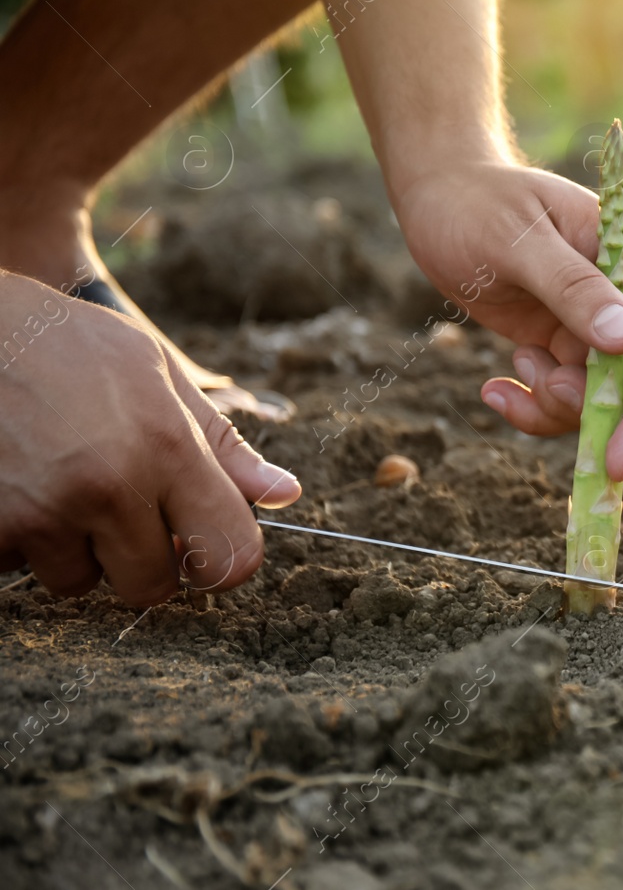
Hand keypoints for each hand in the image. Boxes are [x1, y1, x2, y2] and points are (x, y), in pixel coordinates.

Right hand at [0, 273, 300, 604]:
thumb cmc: (69, 347)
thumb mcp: (158, 374)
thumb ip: (221, 444)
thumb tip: (285, 494)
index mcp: (166, 448)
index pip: (229, 558)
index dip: (221, 560)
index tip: (203, 543)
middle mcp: (109, 489)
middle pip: (153, 586)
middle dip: (143, 558)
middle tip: (121, 506)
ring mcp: (42, 514)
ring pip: (80, 581)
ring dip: (75, 549)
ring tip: (61, 483)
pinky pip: (19, 567)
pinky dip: (22, 540)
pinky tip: (21, 485)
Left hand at [390, 160, 622, 479]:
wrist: (442, 198)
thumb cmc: (477, 205)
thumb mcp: (517, 242)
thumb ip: (574, 289)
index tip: (617, 457)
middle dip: (611, 414)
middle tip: (547, 397)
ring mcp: (602, 326)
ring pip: (611, 402)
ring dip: (560, 405)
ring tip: (515, 367)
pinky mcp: (570, 347)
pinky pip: (570, 401)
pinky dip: (535, 407)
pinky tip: (496, 387)